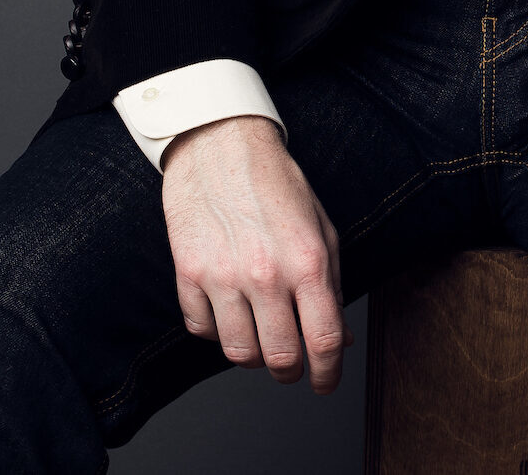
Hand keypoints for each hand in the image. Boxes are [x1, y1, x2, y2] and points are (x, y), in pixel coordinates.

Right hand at [162, 115, 353, 392]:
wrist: (222, 144)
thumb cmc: (276, 183)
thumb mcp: (320, 227)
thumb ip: (332, 285)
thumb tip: (340, 338)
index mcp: (308, 260)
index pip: (323, 340)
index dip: (328, 374)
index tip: (325, 383)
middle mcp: (266, 273)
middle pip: (279, 358)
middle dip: (290, 370)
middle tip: (291, 364)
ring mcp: (223, 275)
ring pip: (238, 353)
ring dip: (252, 353)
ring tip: (259, 333)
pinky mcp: (188, 274)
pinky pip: (202, 330)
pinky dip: (216, 329)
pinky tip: (228, 307)